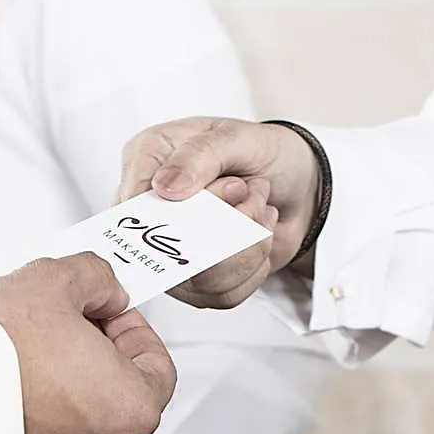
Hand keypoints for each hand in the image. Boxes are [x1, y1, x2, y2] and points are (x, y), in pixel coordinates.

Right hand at [0, 253, 176, 433]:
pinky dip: (36, 424)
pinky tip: (11, 392)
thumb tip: (105, 291)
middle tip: (59, 329)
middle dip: (93, 359)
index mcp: (131, 407)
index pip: (157, 366)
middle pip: (118, 398)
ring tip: (25, 360)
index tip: (104, 313)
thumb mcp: (55, 279)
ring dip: (64, 393)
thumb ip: (98, 280)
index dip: (128, 329)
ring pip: (81, 426)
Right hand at [116, 118, 320, 308]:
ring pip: (199, 279)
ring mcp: (172, 250)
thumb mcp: (238, 137)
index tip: (231, 189)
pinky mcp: (199, 280)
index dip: (182, 210)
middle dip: (226, 225)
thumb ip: (199, 156)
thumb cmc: (263, 152)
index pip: (133, 206)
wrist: (300, 183)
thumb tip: (164, 187)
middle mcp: (152, 210)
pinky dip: (253, 268)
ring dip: (245, 246)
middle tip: (247, 190)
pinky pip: (220, 296)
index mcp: (146, 163)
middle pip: (166, 249)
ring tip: (257, 209)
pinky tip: (257, 236)